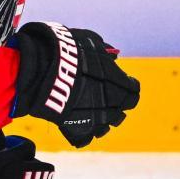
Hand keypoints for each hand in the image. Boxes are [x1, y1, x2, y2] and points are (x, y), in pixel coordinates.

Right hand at [12, 22, 139, 147]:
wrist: (46, 70)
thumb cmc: (71, 52)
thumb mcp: (92, 42)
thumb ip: (105, 51)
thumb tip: (112, 56)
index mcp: (124, 88)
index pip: (133, 91)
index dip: (126, 84)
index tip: (118, 80)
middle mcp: (115, 108)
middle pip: (120, 112)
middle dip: (114, 104)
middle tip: (101, 94)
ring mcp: (97, 122)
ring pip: (104, 127)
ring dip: (99, 118)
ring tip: (86, 108)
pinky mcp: (78, 130)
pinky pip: (85, 136)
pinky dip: (81, 129)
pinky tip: (74, 119)